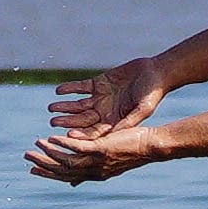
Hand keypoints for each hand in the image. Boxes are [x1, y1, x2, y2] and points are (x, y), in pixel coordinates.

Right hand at [26, 124, 163, 183]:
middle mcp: (94, 170)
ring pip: (67, 160)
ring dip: (49, 153)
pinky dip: (62, 144)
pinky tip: (51, 137)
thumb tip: (74, 182)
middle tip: (27, 158)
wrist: (152, 146)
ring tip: (35, 144)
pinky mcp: (102, 148)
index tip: (33, 170)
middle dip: (44, 165)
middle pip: (63, 170)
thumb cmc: (133, 151)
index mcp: (95, 174)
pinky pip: (78, 148)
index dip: (49, 174)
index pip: (66, 176)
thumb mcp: (109, 164)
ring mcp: (98, 160)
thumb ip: (90, 170)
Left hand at [47, 58, 169, 138]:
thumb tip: (114, 135)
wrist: (156, 73)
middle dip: (68, 121)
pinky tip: (59, 90)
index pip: (94, 131)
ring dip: (65, 106)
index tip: (68, 135)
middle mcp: (104, 112)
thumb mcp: (142, 110)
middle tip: (53, 122)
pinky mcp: (98, 83)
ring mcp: (100, 97)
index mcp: (113, 122)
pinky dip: (70, 88)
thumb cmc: (152, 94)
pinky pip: (80, 87)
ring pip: (78, 104)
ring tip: (52, 107)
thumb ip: (128, 121)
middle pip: (82, 119)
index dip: (81, 134)